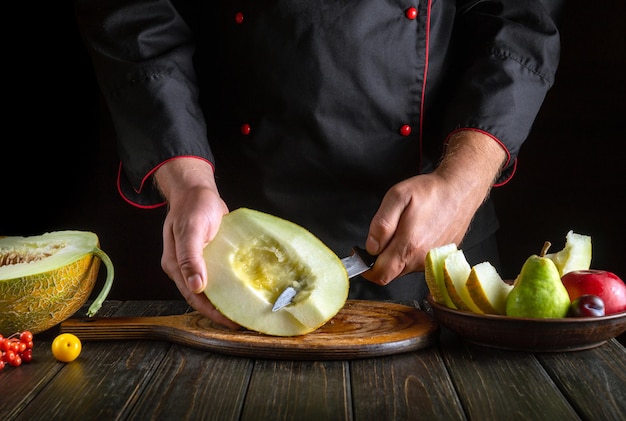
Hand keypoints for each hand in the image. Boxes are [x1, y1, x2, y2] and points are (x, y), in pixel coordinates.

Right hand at [155, 158, 239, 328]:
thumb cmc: (192, 206)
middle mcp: (185, 269)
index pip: (195, 298)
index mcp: (175, 266)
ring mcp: (198, 263)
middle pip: (204, 298)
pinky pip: (221, 275)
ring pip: (213, 288)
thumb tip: (196, 287)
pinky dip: (231, 284)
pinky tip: (245, 290)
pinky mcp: (210, 256)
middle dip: (222, 312)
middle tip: (245, 322)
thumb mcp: (190, 229)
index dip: (213, 313)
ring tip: (247, 310)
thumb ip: (190, 257)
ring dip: (228, 300)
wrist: (196, 190)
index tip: (232, 323)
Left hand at [363, 130, 506, 284]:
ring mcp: (431, 261)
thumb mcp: (397, 197)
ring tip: (403, 230)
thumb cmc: (429, 192)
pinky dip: (410, 253)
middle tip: (382, 237)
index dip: (366, 268)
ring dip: (396, 255)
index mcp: (408, 246)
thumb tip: (371, 248)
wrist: (460, 190)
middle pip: (390, 273)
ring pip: (403, 268)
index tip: (361, 255)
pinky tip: (416, 233)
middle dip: (380, 260)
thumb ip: (381, 225)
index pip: (380, 275)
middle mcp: (421, 259)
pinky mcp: (439, 258)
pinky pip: (417, 263)